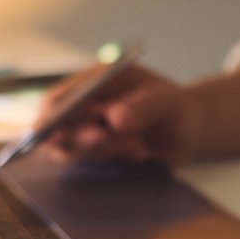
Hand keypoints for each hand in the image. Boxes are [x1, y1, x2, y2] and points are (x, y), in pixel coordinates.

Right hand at [37, 65, 202, 164]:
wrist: (188, 131)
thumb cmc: (177, 107)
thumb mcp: (167, 102)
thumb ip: (143, 108)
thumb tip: (114, 119)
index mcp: (96, 79)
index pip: (61, 97)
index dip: (51, 116)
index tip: (54, 133)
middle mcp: (87, 103)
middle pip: (59, 126)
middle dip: (78, 137)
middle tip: (104, 137)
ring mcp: (91, 128)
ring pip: (75, 147)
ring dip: (105, 148)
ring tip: (139, 145)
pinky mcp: (99, 150)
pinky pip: (95, 159)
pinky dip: (117, 156)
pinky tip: (141, 150)